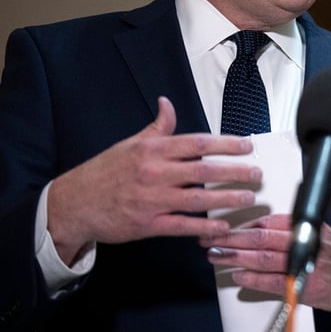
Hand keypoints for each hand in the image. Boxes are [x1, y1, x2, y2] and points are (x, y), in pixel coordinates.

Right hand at [47, 96, 261, 263]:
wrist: (73, 204)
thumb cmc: (104, 172)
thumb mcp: (130, 143)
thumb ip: (156, 127)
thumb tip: (168, 104)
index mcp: (152, 150)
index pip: (197, 143)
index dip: (225, 144)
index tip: (247, 146)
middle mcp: (155, 173)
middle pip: (204, 171)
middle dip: (235, 172)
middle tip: (257, 173)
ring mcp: (152, 200)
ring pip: (198, 199)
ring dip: (227, 199)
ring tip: (248, 198)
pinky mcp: (147, 224)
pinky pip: (183, 226)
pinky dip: (205, 227)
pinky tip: (223, 227)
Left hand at [202, 214, 330, 312]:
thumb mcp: (321, 233)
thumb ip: (294, 231)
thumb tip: (258, 231)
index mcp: (308, 226)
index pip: (269, 220)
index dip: (243, 223)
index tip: (225, 225)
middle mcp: (306, 241)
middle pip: (260, 237)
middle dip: (231, 238)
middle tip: (210, 238)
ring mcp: (305, 264)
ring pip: (262, 258)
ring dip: (235, 257)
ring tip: (216, 255)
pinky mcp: (304, 286)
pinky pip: (271, 282)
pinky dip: (251, 279)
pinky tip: (237, 276)